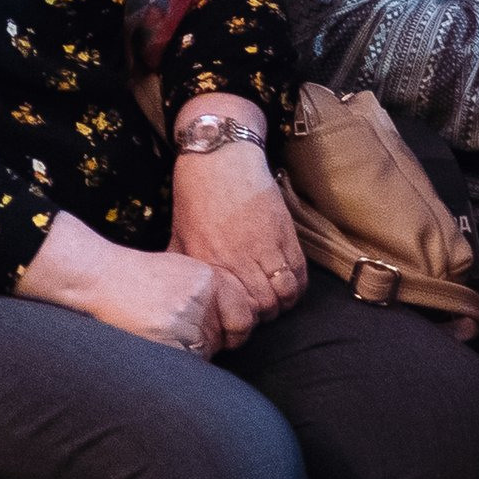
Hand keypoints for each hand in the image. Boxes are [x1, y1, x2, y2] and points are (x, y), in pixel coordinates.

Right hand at [19, 213, 223, 354]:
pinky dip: (177, 363)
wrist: (102, 279)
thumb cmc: (140, 278)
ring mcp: (187, 322)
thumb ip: (212, 295)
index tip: (225, 334)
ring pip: (205, 353)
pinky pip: (187, 363)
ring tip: (163, 334)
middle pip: (223, 338)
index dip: (234, 330)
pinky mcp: (170, 341)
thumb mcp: (185, 272)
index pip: (242, 318)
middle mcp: (204, 300)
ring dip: (191, 353)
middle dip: (209, 343)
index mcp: (212, 281)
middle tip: (179, 332)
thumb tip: (235, 325)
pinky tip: (157, 344)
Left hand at [170, 135, 305, 324]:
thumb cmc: (196, 195)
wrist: (220, 157)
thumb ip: (182, 266)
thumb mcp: (178, 234)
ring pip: (285, 292)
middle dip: (265, 314)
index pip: (235, 310)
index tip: (241, 318)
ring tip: (277, 297)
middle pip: (264, 306)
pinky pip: (300, 270)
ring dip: (283, 300)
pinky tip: (289, 282)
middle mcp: (238, 260)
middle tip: (261, 310)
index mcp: (210, 264)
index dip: (242, 320)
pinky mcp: (284, 232)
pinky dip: (298, 283)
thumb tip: (178, 292)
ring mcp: (265, 246)